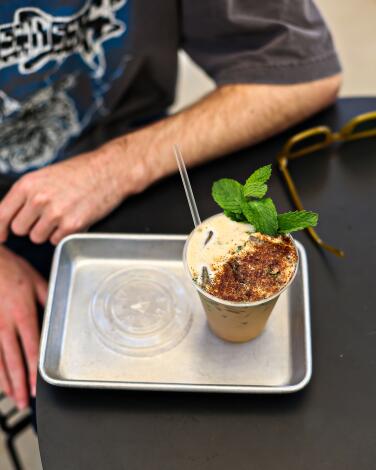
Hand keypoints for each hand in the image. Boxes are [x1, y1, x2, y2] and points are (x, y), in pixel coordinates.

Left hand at [0, 139, 145, 244]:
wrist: (109, 171)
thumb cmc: (81, 172)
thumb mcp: (45, 176)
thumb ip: (27, 194)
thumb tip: (11, 215)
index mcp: (28, 184)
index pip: (1, 214)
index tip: (1, 237)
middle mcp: (39, 199)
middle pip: (19, 229)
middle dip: (30, 226)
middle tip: (45, 217)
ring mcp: (55, 213)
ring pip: (37, 238)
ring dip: (47, 232)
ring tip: (62, 216)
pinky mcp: (72, 225)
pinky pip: (56, 241)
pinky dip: (63, 235)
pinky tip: (73, 219)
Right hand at [0, 246, 46, 408]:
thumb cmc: (12, 270)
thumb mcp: (37, 281)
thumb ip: (49, 300)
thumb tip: (59, 316)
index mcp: (22, 313)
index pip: (31, 348)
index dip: (34, 370)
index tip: (36, 386)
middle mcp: (4, 323)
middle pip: (12, 360)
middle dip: (19, 384)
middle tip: (23, 402)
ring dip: (4, 381)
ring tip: (11, 397)